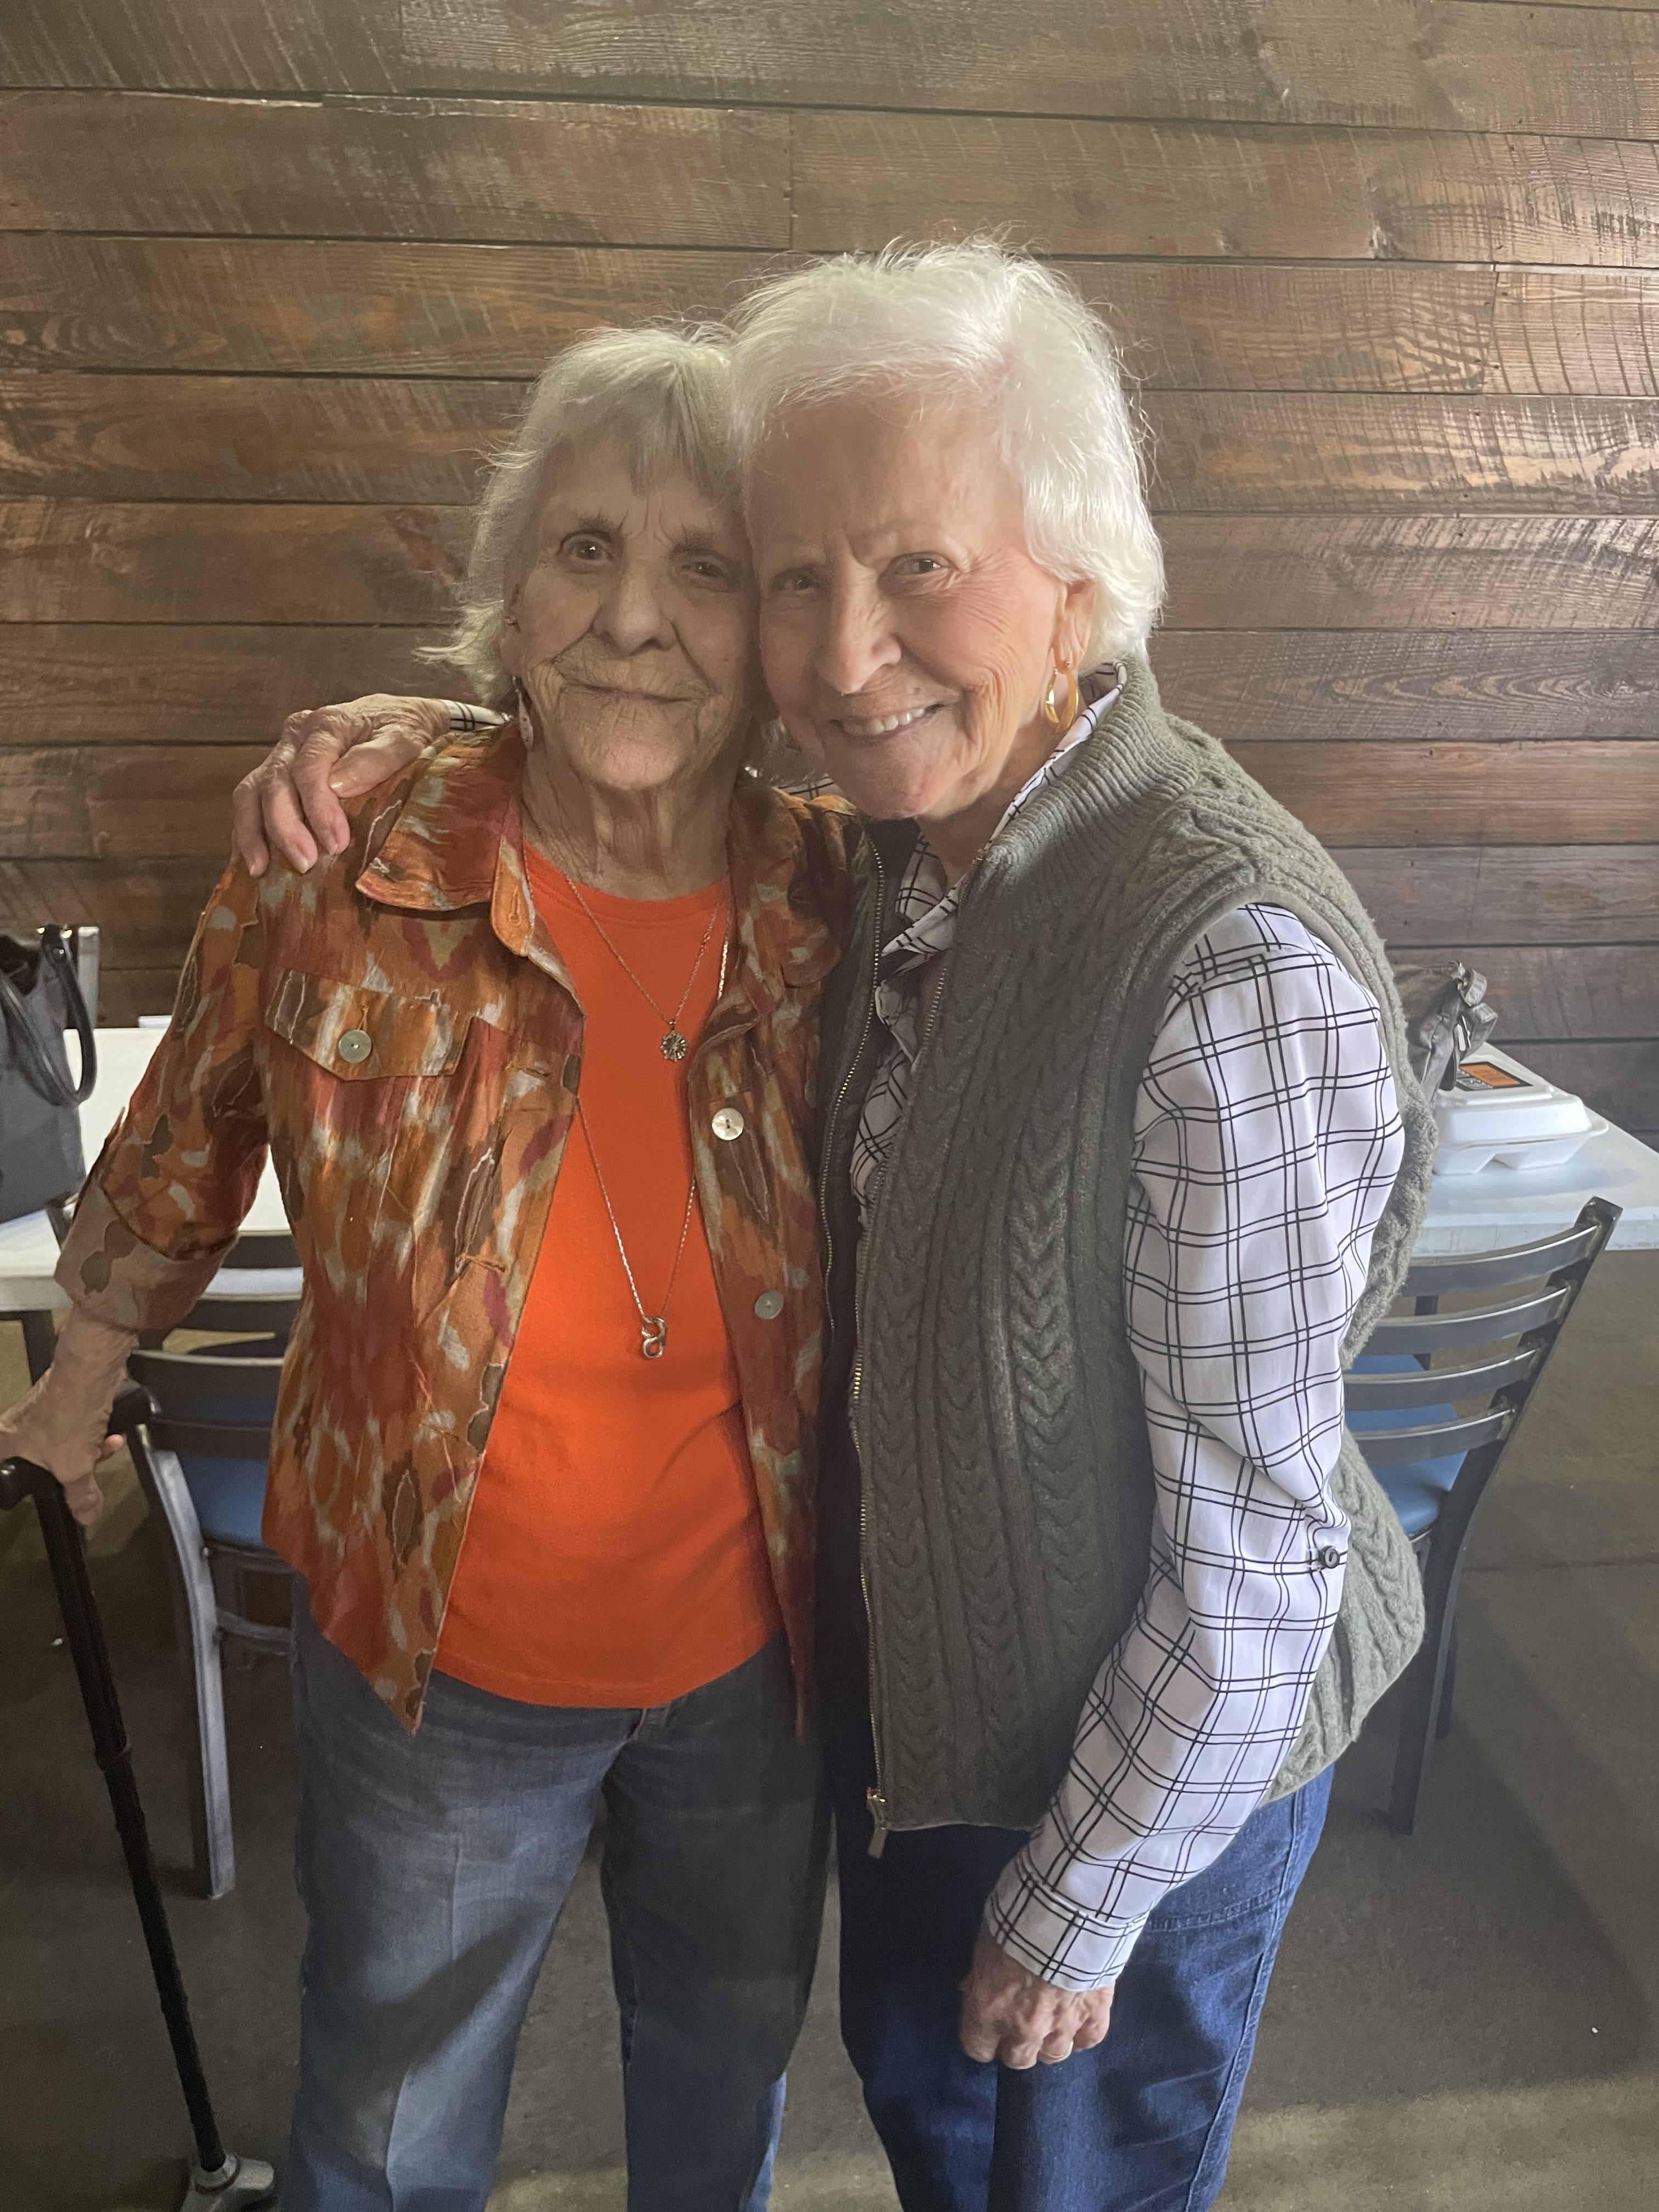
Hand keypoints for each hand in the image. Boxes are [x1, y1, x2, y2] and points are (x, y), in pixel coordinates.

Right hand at [0, 1379, 123, 1530]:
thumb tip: (85, 1514)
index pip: (8, 1479)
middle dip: (71, 1468)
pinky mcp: (61, 1404)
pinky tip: (109, 1435)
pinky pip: (76, 1428)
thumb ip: (79, 1495)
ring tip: (103, 1447)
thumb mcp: (73, 1468)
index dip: (28, 1489)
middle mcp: (16, 1429)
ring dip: (88, 1450)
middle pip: (42, 1463)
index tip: (45, 1489)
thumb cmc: (67, 1411)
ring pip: (63, 1444)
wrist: (90, 1374)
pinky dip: (93, 1433)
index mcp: (3, 1446)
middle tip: (83, 1470)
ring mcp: (39, 1414)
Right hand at [229, 694, 452, 876]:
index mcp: (325, 726)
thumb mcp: (405, 737)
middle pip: (274, 782)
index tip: (336, 843)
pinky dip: (247, 834)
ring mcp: (281, 758)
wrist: (401, 723)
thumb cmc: (404, 732)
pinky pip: (250, 805)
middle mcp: (295, 739)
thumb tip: (338, 784)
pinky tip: (253, 864)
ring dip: (252, 833)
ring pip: (251, 793)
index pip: (308, 768)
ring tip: (260, 870)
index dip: (318, 807)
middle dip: (285, 827)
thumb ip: (377, 757)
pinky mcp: (276, 778)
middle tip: (305, 863)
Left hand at [958, 1927, 1114, 2068]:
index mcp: (988, 2012)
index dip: (982, 2038)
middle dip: (1016, 2043)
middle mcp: (1024, 2030)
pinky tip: (1080, 2020)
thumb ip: (982, 1975)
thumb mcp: (984, 1943)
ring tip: (1052, 2022)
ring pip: (1054, 2055)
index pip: (977, 2048)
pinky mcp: (1095, 2018)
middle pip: (1017, 2060)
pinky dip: (1083, 2033)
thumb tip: (975, 1987)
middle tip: (1020, 2023)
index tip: (987, 2026)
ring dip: (1050, 2041)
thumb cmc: (1016, 1921)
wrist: (1066, 1911)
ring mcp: (1062, 2028)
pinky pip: (1088, 2040)